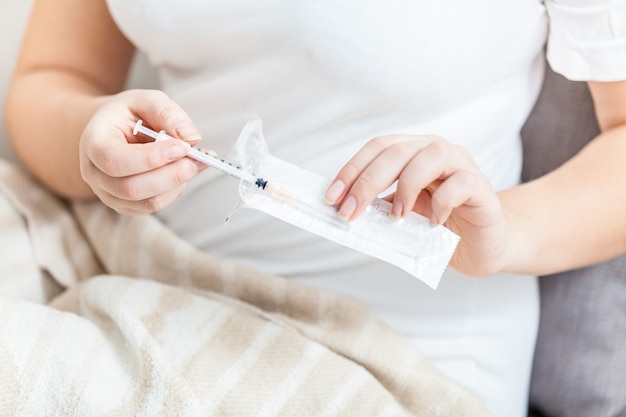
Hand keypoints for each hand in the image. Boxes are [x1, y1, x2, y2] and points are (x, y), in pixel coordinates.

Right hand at [79, 89, 206, 213]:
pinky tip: (183, 172)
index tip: (183, 147)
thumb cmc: (130, 114)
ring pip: (147, 202)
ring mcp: (108, 193)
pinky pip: (153, 206)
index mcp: (93, 142)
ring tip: (195, 163)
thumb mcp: (146, 100)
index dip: (151, 158)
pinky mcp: (125, 205)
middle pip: (131, 188)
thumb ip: (168, 113)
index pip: (115, 160)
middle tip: (198, 159)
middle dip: (171, 175)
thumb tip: (192, 137)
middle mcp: (94, 173)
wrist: (114, 130)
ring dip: (177, 184)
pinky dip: (175, 191)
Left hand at [324, 134, 510, 275]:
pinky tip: (433, 223)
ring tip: (396, 217)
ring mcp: (462, 165)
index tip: (331, 197)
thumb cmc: (436, 228)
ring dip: (406, 187)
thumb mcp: (400, 216)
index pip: (377, 148)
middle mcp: (436, 151)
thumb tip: (342, 209)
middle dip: (367, 182)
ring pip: (431, 156)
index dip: (351, 170)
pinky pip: (461, 183)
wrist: (481, 246)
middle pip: (397, 151)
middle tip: (349, 213)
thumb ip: (377, 208)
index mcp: (413, 152)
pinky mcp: (482, 188)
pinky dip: (442, 202)